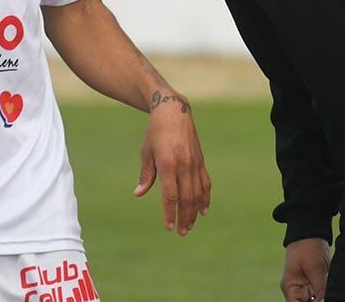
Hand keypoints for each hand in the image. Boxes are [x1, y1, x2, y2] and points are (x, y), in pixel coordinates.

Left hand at [133, 92, 210, 234]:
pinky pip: (205, 183)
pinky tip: (203, 210)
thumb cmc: (155, 132)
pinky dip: (205, 197)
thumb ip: (146, 175)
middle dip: (184, 217)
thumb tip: (138, 194)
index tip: (168, 226)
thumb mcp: (146, 152)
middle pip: (186, 198)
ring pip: (198, 193)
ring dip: (194, 212)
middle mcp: (184, 165)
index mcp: (168, 164)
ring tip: (190, 226)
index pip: (170, 195)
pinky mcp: (201, 161)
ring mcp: (195, 163)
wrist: (174, 111)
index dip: (170, 213)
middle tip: (181, 232)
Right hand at [281, 237, 329, 301]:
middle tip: (326, 296)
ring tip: (330, 292)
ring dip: (322, 298)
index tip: (320, 301)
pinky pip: (320, 295)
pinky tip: (332, 292)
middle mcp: (296, 291)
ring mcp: (306, 287)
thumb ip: (320, 289)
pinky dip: (325, 295)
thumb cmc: (308, 246)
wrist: (311, 230)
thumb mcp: (315, 268)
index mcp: (290, 288)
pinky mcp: (315, 283)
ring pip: (315, 301)